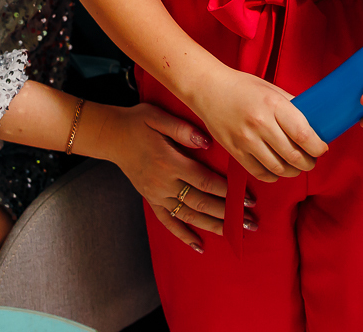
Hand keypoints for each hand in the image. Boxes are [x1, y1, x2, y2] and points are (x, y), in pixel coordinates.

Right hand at [86, 102, 244, 252]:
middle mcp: (163, 182)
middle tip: (250, 223)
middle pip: (200, 203)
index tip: (248, 199)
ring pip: (188, 216)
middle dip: (228, 214)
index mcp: (169, 162)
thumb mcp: (158, 116)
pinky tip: (199, 246)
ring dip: (213, 226)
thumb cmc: (137, 122)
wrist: (111, 136)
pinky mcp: (150, 200)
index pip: (204, 181)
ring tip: (235, 234)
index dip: (227, 192)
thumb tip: (207, 143)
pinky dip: (183, 235)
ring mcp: (156, 194)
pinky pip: (168, 222)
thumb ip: (182, 129)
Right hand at [180, 65, 327, 182]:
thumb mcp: (272, 89)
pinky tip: (277, 168)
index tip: (321, 148)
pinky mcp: (235, 152)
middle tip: (311, 159)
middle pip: (295, 156)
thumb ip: (293, 106)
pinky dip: (273, 176)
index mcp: (273, 105)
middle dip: (309, 162)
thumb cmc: (242, 87)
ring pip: (279, 169)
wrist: (208, 89)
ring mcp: (246, 140)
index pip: (304, 136)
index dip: (318, 147)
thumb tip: (315, 124)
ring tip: (296, 165)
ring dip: (293, 171)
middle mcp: (260, 124)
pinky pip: (260, 173)